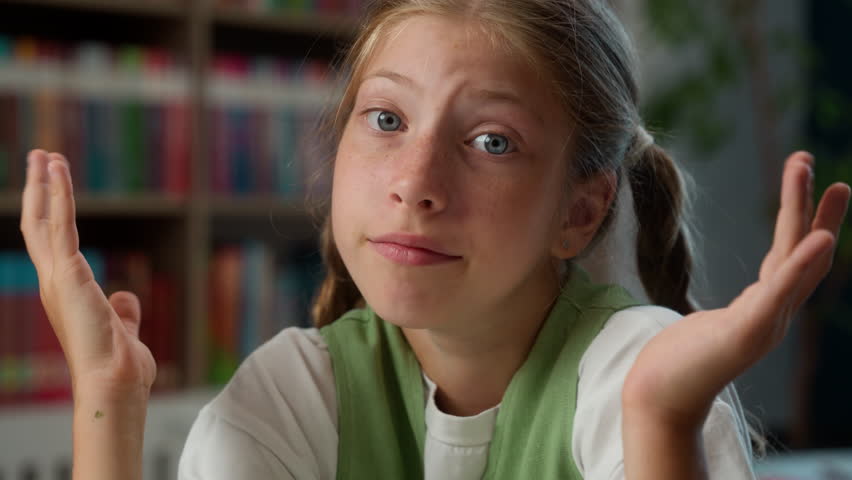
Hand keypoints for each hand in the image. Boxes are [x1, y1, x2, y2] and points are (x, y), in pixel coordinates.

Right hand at [19, 149, 155, 395]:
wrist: (114, 379)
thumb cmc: (118, 362)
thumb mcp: (121, 327)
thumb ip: (123, 310)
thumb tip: (125, 297)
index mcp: (64, 291)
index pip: (51, 243)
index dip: (49, 212)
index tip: (51, 186)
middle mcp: (53, 281)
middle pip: (39, 224)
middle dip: (39, 190)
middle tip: (41, 158)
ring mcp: (56, 276)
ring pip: (45, 219)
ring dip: (46, 184)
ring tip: (46, 154)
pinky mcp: (67, 272)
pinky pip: (61, 224)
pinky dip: (59, 194)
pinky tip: (58, 169)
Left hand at [623, 151, 850, 426]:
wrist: (659, 401)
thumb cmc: (677, 365)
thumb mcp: (707, 328)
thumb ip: (730, 317)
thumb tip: (728, 311)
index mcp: (760, 308)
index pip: (788, 257)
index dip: (802, 220)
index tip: (814, 183)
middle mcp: (771, 315)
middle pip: (799, 252)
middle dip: (809, 207)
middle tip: (809, 159)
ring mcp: (764, 324)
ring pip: (793, 262)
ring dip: (809, 220)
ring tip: (824, 181)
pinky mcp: (747, 333)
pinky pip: (780, 293)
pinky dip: (801, 266)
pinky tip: (819, 239)